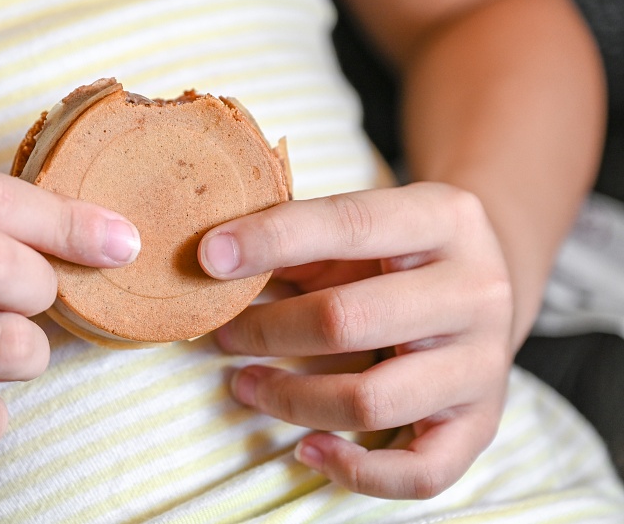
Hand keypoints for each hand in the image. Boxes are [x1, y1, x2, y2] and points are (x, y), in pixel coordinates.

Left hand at [199, 182, 513, 498]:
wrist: (483, 287)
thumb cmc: (396, 254)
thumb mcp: (358, 228)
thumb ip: (297, 237)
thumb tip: (214, 258)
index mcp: (443, 218)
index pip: (348, 222)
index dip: (271, 239)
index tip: (208, 256)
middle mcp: (476, 290)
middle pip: (348, 320)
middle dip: (267, 330)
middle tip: (222, 334)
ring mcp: (484, 363)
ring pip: (370, 400)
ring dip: (289, 398)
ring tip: (245, 383)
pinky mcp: (482, 424)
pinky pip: (421, 472)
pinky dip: (356, 472)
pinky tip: (307, 449)